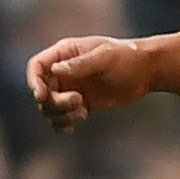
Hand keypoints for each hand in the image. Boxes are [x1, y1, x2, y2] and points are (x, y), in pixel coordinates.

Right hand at [27, 36, 168, 132]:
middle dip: (55, 102)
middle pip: (42, 92)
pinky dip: (64, 124)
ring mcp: (71, 89)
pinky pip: (61, 118)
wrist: (146, 72)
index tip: (41, 96)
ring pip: (50, 108)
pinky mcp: (80, 104)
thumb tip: (55, 71)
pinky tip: (75, 125)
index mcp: (65, 54)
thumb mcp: (105, 57)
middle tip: (79, 101)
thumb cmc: (127, 57)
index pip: (36, 67)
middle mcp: (63, 72)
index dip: (33, 82)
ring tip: (83, 112)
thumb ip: (80, 64)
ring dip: (61, 115)